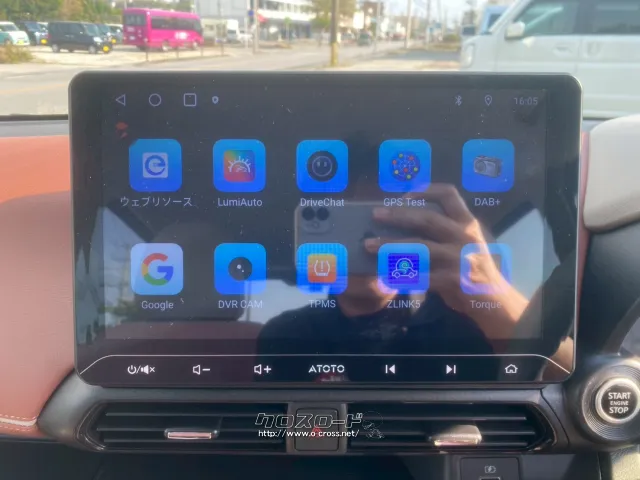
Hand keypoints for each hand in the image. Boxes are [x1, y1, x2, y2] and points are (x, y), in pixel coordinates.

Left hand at [364, 184, 527, 339]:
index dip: (425, 190)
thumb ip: (445, 229)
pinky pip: (418, 275)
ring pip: (418, 247)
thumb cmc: (474, 267)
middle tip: (376, 214)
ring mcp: (459, 259)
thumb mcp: (468, 241)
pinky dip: (399, 274)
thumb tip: (405, 218)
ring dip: (390, 245)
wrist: (494, 299)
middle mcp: (464, 237)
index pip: (449, 194)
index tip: (404, 195)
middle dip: (398, 215)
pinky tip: (383, 274)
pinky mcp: (451, 280)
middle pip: (427, 218)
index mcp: (468, 223)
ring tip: (369, 244)